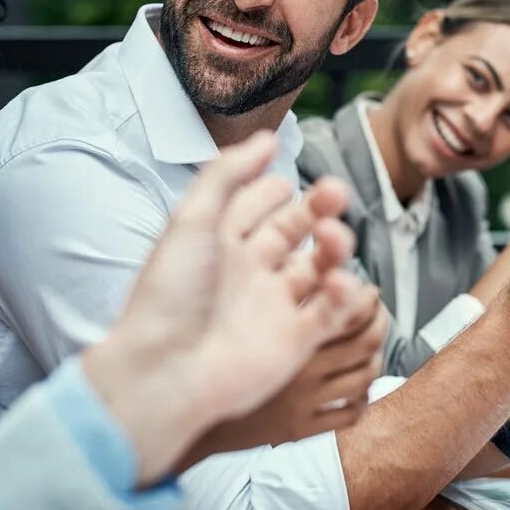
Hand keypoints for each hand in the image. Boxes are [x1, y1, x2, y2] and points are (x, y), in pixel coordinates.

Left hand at [85, 133, 375, 481]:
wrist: (165, 371)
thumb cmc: (170, 295)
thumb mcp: (192, 219)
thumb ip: (227, 173)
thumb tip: (266, 137)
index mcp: (218, 243)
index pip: (254, 206)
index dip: (272, 189)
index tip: (286, 177)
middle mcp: (248, 273)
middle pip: (294, 231)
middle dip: (317, 208)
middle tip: (335, 192)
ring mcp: (273, 307)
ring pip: (319, 266)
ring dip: (335, 246)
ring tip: (335, 236)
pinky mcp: (294, 341)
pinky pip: (331, 312)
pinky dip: (343, 294)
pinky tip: (338, 280)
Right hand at [183, 291, 387, 461]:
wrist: (184, 400)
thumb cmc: (210, 344)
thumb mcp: (240, 302)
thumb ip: (278, 282)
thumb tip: (315, 261)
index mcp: (289, 330)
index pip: (352, 308)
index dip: (368, 297)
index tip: (368, 289)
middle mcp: (302, 367)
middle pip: (366, 341)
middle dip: (380, 322)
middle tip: (377, 313)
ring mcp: (304, 401)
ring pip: (364, 377)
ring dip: (375, 358)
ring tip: (368, 347)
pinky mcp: (300, 428)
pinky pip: (350, 414)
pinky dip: (362, 397)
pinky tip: (355, 385)